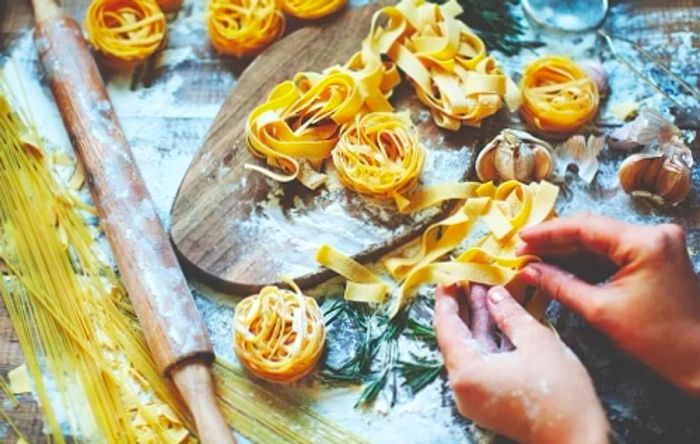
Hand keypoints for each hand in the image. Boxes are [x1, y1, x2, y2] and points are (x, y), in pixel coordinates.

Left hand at [435, 283, 607, 443]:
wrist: (579, 441)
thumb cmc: (560, 393)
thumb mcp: (536, 342)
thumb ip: (509, 314)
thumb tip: (493, 294)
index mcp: (467, 372)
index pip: (446, 327)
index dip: (447, 299)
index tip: (448, 276)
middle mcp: (463, 387)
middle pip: (456, 338)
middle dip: (464, 306)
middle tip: (468, 276)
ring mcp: (475, 396)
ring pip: (470, 349)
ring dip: (478, 321)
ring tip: (484, 289)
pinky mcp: (489, 400)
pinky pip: (481, 362)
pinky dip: (488, 339)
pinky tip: (498, 317)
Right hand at [518, 214, 699, 394]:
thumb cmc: (656, 339)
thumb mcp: (600, 311)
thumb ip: (560, 285)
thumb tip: (528, 270)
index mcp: (644, 242)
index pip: (585, 227)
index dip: (548, 232)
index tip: (520, 239)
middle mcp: (653, 233)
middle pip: (592, 229)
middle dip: (555, 241)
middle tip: (523, 252)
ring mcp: (656, 242)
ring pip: (600, 239)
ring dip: (568, 250)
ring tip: (535, 260)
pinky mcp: (654, 254)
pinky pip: (612, 251)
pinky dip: (586, 260)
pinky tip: (560, 266)